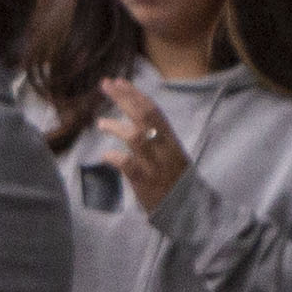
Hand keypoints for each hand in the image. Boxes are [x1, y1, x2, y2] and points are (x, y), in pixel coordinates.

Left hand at [96, 78, 189, 212]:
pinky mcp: (146, 182)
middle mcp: (164, 148)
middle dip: (124, 98)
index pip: (154, 111)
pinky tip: (106, 155)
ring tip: (100, 123)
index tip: (119, 81)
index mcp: (171, 140)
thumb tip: (135, 123)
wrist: (190, 210)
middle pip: (144, 117)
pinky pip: (129, 165)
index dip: (135, 95)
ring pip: (136, 138)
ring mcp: (155, 164)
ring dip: (116, 127)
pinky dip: (116, 158)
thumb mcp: (172, 155)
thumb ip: (156, 139)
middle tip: (105, 85)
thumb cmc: (178, 182)